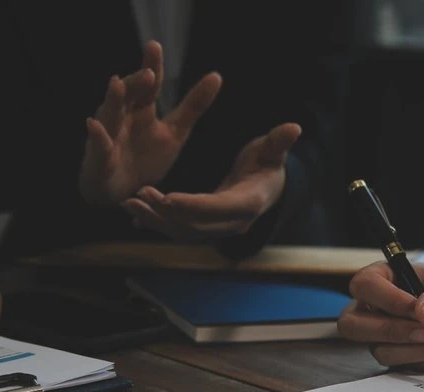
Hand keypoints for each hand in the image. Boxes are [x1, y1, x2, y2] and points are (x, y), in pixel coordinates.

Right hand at [80, 40, 221, 205]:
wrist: (122, 193)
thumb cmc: (145, 157)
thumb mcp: (175, 131)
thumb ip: (193, 105)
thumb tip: (216, 75)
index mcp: (142, 111)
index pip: (148, 85)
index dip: (152, 66)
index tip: (155, 45)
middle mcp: (122, 118)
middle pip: (127, 95)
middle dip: (135, 82)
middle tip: (149, 72)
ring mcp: (108, 136)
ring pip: (109, 115)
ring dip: (113, 100)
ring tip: (117, 84)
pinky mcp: (99, 157)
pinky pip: (98, 146)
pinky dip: (97, 136)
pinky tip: (94, 125)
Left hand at [120, 122, 300, 240]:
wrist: (267, 189)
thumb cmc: (266, 165)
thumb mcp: (271, 151)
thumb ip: (278, 142)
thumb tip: (294, 128)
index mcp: (248, 203)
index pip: (218, 207)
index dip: (193, 205)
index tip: (167, 197)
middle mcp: (233, 224)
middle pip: (196, 225)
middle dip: (166, 213)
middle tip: (140, 194)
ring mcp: (218, 231)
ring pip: (183, 232)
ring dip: (155, 220)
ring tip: (129, 203)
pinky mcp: (204, 230)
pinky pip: (178, 231)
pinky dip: (156, 223)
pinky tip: (133, 212)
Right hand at [338, 261, 423, 368]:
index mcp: (377, 277)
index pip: (365, 286)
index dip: (389, 300)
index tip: (420, 310)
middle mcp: (369, 308)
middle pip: (354, 326)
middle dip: (394, 332)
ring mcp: (377, 336)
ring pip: (382, 351)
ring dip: (421, 351)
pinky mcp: (393, 356)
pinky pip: (404, 366)